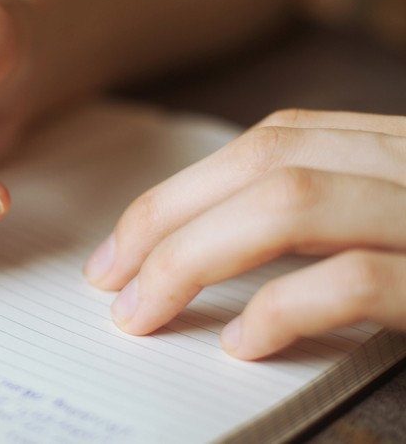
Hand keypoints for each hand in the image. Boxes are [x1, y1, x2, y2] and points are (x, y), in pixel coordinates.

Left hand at [83, 109, 405, 359]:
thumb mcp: (402, 219)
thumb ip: (341, 211)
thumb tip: (218, 243)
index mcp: (402, 146)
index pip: (274, 141)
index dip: (185, 189)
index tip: (123, 243)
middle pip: (265, 162)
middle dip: (165, 219)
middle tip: (108, 278)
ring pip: (290, 204)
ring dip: (193, 259)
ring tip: (144, 312)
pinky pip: (351, 282)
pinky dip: (281, 309)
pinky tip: (241, 343)